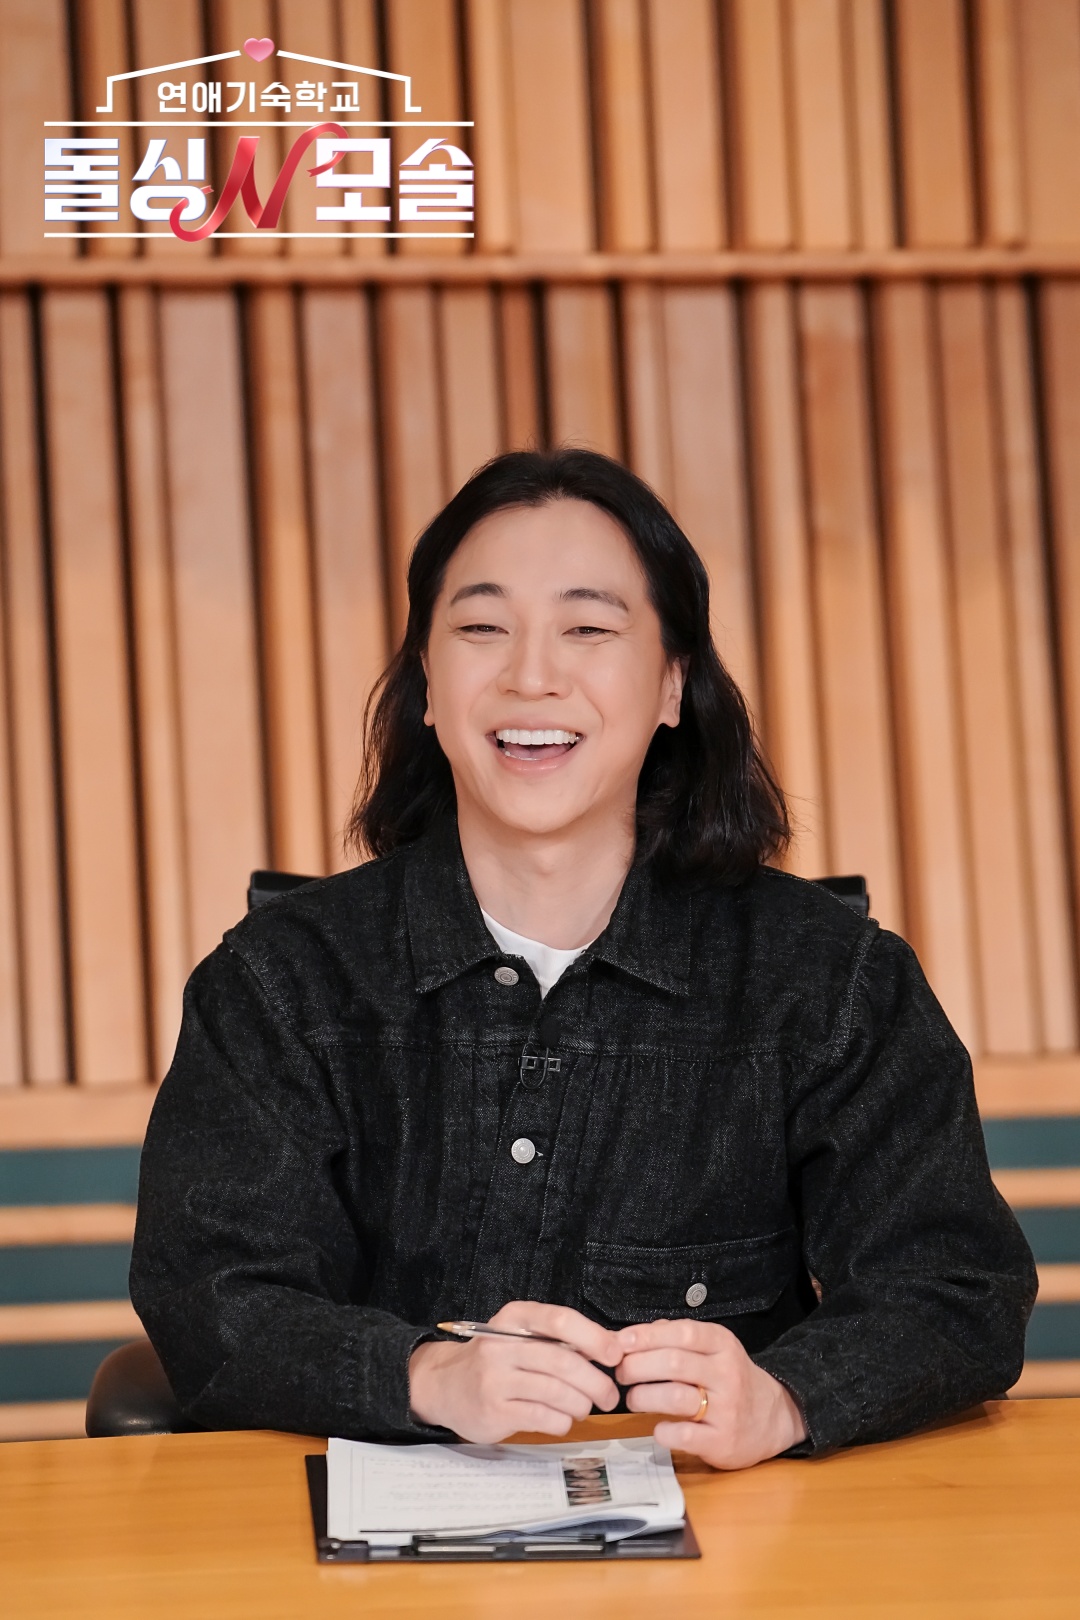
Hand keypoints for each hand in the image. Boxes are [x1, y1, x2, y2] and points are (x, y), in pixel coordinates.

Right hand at [409, 1302, 622, 1442]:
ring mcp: (495, 1378)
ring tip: (584, 1407)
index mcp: (514, 1318)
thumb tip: (613, 1346)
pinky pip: (543, 1417)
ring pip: (556, 1391)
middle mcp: (501, 1344)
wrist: (444, 1385)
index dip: (594, 1338)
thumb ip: (560, 1339)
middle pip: (563, 1360)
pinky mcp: (494, 1410)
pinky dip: (562, 1421)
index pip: (560, 1320)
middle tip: (609, 1395)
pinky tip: (562, 1419)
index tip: (615, 1355)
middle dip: (596, 1381)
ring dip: (581, 1404)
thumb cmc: (495, 1361)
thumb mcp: (521, 1336)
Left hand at [614, 1318, 806, 1468]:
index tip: (620, 1341)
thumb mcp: (712, 1349)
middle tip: (620, 1373)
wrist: (774, 1418)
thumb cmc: (729, 1379)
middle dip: (636, 1366)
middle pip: (673, 1363)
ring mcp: (727, 1409)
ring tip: (633, 1399)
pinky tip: (657, 1427)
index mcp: (722, 1345)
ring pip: (675, 1397)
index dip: (646, 1336)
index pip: (682, 1332)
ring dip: (643, 1397)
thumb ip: (674, 1337)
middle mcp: (727, 1373)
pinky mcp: (723, 1441)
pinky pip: (683, 1435)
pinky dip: (661, 1431)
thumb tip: (630, 1335)